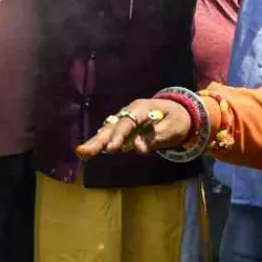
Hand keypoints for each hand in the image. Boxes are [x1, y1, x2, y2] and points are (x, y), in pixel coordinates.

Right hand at [75, 99, 189, 158]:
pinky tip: (89, 151)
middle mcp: (128, 112)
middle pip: (111, 126)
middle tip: (82, 152)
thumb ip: (154, 138)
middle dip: (98, 140)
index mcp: (141, 108)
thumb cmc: (177, 120)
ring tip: (82, 152)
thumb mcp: (173, 129)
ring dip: (95, 142)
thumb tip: (138, 148)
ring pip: (107, 131)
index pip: (127, 123)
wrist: (180, 111)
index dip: (118, 136)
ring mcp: (124, 119)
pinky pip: (110, 135)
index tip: (111, 150)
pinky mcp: (123, 128)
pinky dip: (101, 142)